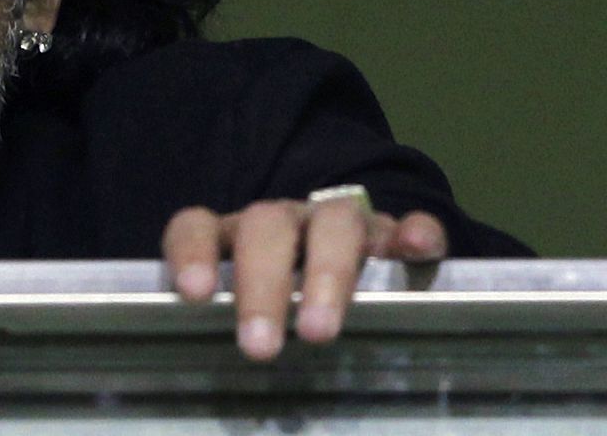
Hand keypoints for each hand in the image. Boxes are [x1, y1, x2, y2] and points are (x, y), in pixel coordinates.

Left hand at [162, 197, 446, 360]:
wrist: (347, 277)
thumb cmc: (280, 310)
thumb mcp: (247, 319)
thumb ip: (230, 334)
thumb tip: (212, 386)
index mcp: (233, 238)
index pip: (197, 226)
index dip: (192, 253)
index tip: (194, 294)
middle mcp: (283, 222)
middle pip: (266, 227)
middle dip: (262, 285)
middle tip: (260, 347)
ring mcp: (337, 224)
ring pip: (333, 222)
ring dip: (327, 272)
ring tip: (320, 330)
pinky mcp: (394, 235)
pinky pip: (406, 224)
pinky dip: (413, 233)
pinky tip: (416, 249)